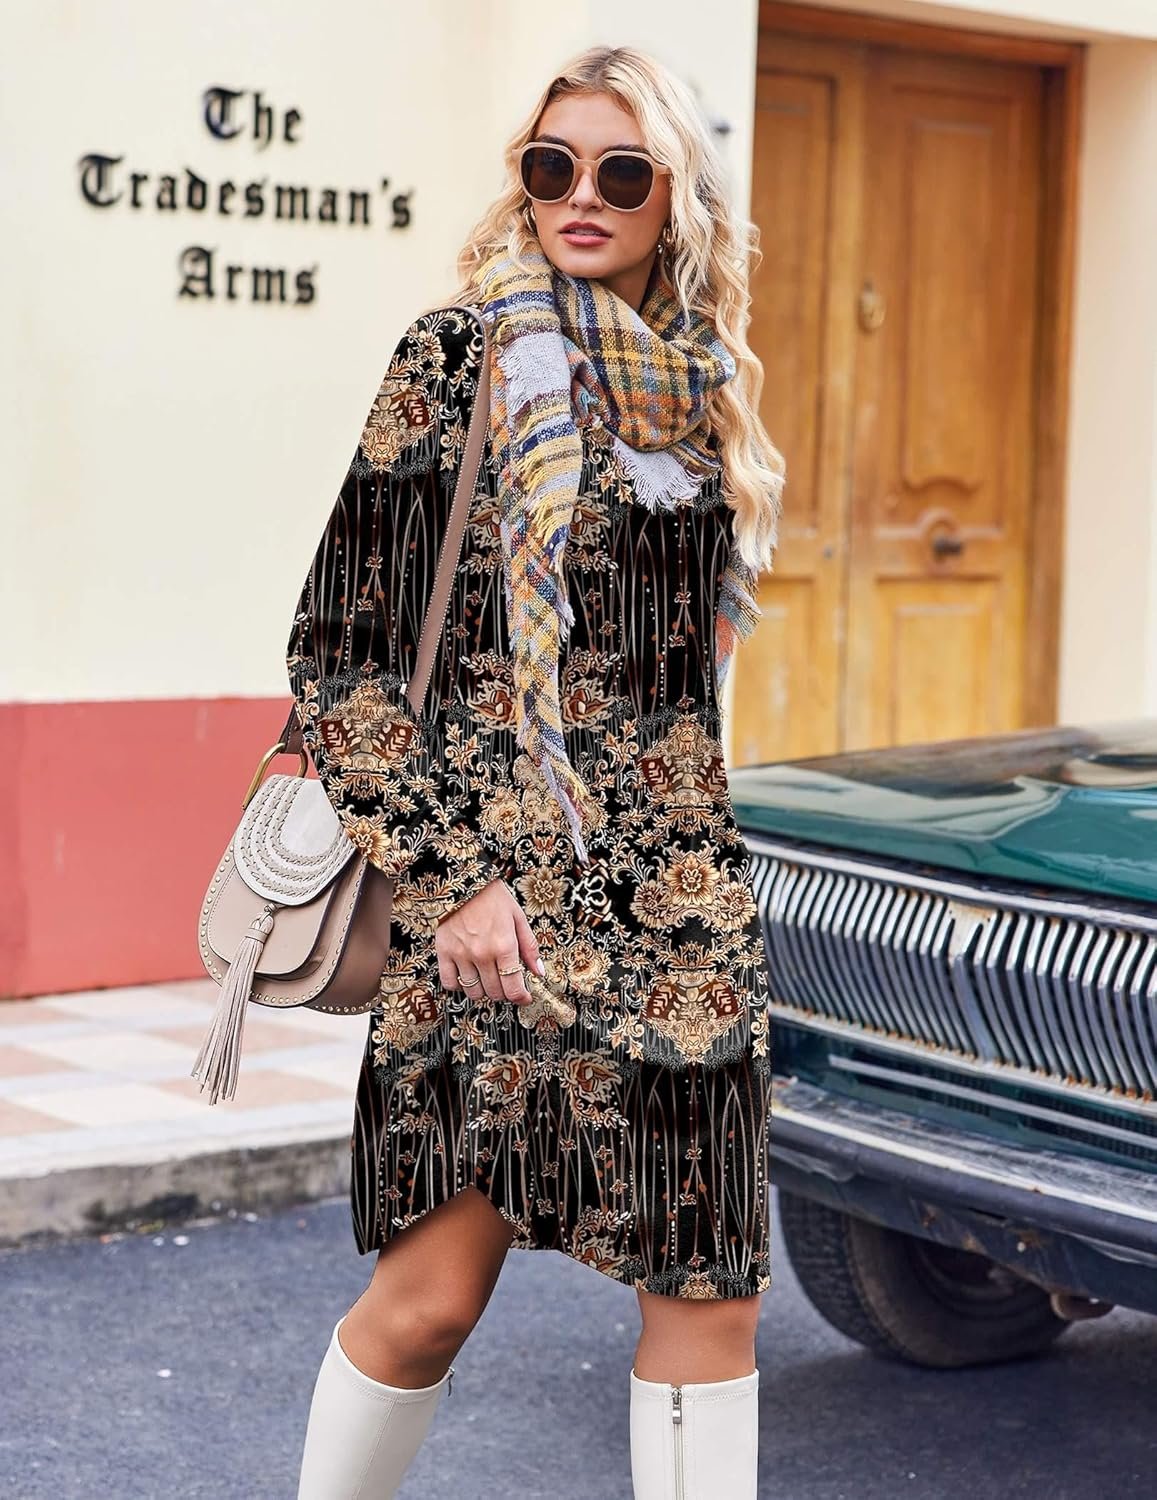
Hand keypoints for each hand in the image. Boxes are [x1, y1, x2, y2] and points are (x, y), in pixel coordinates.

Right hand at [434, 879, 543, 1004]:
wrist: (462, 881)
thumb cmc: (491, 896)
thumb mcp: (518, 917)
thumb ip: (529, 947)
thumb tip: (538, 971)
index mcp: (504, 945)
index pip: (513, 988)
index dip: (521, 997)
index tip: (523, 997)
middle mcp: (482, 954)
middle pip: (495, 992)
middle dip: (504, 992)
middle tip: (506, 983)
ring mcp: (461, 955)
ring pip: (473, 992)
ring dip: (483, 991)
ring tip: (487, 979)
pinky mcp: (444, 952)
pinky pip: (450, 982)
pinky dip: (459, 985)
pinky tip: (467, 976)